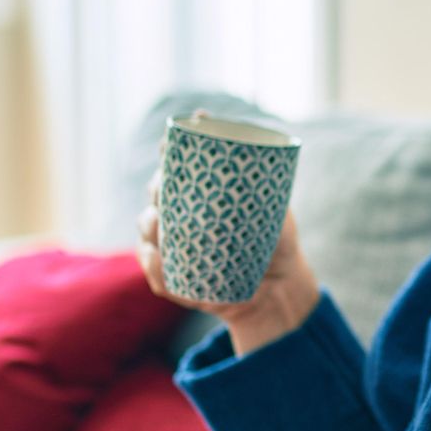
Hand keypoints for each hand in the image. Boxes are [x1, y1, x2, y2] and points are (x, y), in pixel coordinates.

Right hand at [137, 126, 320, 355]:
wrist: (281, 286)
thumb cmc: (274, 239)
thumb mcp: (274, 208)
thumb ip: (264, 181)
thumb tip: (262, 147)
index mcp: (198, 194)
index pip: (176, 167)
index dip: (168, 153)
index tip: (169, 144)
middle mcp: (180, 217)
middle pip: (157, 194)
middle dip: (157, 187)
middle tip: (166, 186)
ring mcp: (175, 249)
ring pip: (148, 232)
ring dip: (149, 225)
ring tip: (158, 223)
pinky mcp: (176, 281)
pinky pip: (156, 274)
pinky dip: (153, 266)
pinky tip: (157, 258)